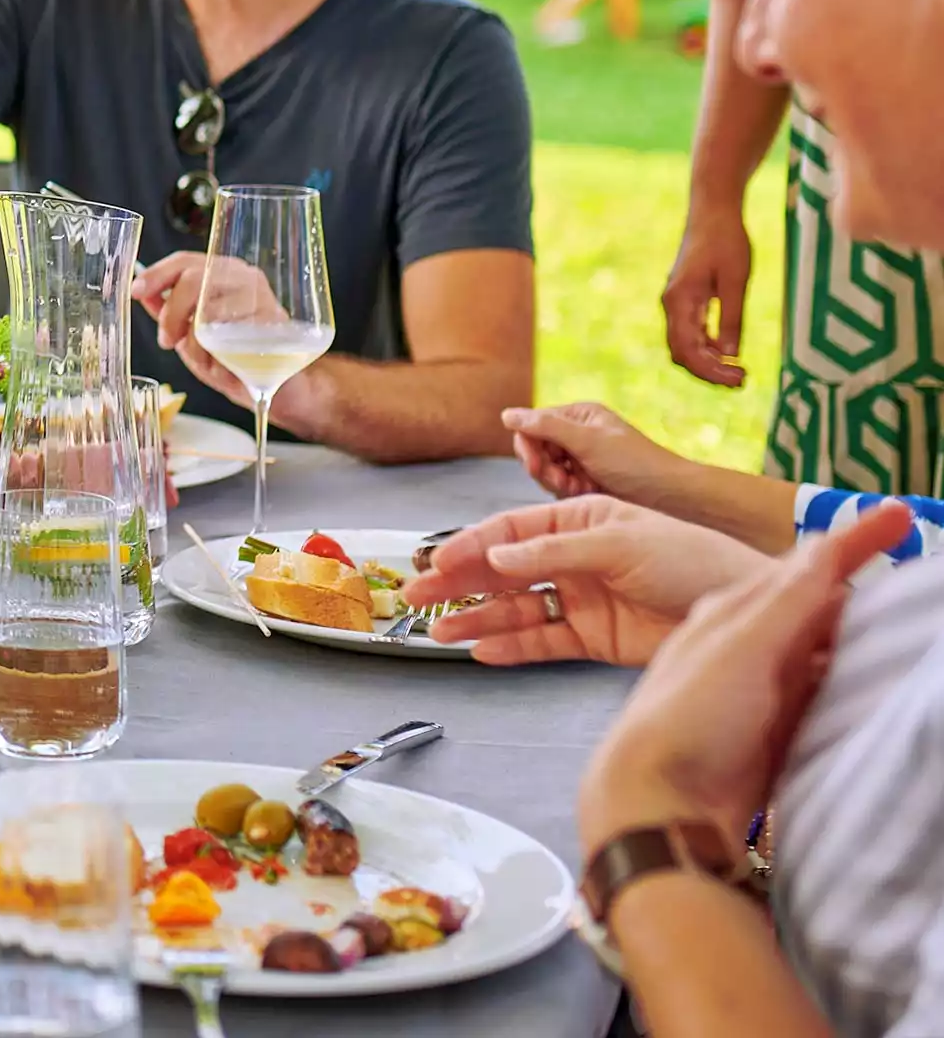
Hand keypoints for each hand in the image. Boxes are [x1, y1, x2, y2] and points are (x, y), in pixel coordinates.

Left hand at [134, 252, 319, 434]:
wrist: (281, 388)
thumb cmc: (235, 358)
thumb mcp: (192, 334)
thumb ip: (168, 311)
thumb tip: (142, 291)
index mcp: (224, 274)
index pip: (185, 260)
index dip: (157, 274)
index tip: (136, 292)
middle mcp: (245, 278)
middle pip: (193, 280)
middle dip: (170, 315)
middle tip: (168, 341)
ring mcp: (263, 299)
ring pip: (209, 310)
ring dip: (195, 343)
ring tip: (203, 359)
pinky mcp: (274, 326)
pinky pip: (231, 335)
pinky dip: (217, 355)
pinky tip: (223, 364)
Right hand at [404, 497, 770, 667]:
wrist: (753, 613)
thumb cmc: (698, 561)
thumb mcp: (624, 543)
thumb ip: (556, 553)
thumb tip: (498, 559)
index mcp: (583, 519)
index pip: (513, 531)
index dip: (472, 546)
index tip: (437, 561)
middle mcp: (578, 557)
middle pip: (505, 570)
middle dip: (460, 582)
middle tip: (417, 597)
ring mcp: (586, 599)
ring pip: (517, 609)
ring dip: (477, 618)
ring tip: (439, 632)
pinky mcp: (598, 639)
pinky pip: (544, 642)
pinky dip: (513, 647)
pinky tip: (483, 650)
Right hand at [505, 401, 696, 506]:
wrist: (670, 496)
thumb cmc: (636, 464)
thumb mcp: (588, 442)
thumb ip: (545, 427)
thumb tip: (506, 415)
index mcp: (578, 416)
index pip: (532, 426)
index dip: (529, 446)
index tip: (538, 466)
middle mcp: (577, 434)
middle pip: (536, 450)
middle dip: (545, 468)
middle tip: (562, 482)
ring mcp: (581, 459)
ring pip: (545, 471)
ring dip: (557, 482)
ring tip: (579, 488)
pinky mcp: (586, 481)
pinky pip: (559, 486)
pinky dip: (568, 492)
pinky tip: (586, 494)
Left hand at [579, 502, 912, 848]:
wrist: (662, 805)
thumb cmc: (686, 720)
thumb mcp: (738, 649)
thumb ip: (784, 603)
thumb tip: (825, 548)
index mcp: (734, 613)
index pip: (807, 567)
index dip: (853, 539)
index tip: (898, 512)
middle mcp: (752, 646)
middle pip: (823, 607)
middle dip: (866, 585)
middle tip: (915, 568)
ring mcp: (768, 689)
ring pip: (830, 650)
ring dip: (865, 636)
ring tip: (909, 618)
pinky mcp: (782, 731)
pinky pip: (829, 696)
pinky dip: (856, 683)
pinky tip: (882, 682)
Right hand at [662, 206, 752, 387]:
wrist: (712, 211)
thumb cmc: (726, 240)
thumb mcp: (736, 279)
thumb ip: (731, 316)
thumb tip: (732, 353)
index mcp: (679, 300)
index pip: (688, 349)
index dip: (711, 370)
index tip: (740, 377)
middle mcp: (671, 305)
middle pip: (681, 353)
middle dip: (708, 372)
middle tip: (742, 380)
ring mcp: (676, 303)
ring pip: (684, 346)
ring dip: (707, 363)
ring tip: (738, 371)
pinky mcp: (685, 300)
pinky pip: (690, 333)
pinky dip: (707, 348)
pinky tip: (728, 352)